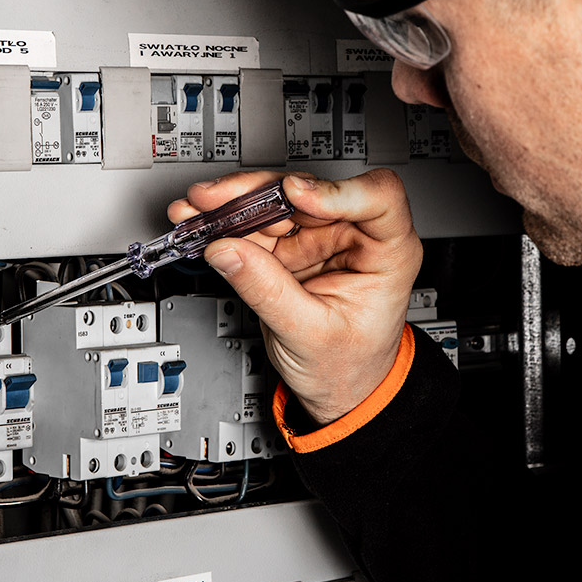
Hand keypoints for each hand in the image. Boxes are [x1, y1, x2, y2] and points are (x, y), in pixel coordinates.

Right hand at [167, 169, 421, 425]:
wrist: (338, 391)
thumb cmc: (349, 367)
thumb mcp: (310, 336)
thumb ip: (267, 292)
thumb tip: (228, 250)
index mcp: (387, 253)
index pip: (378, 199)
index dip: (336, 190)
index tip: (294, 194)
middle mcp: (353, 236)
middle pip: (308, 191)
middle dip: (257, 192)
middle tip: (216, 199)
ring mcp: (317, 239)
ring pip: (273, 203)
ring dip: (230, 203)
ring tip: (195, 209)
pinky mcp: (287, 248)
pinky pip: (252, 226)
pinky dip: (223, 223)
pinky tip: (199, 221)